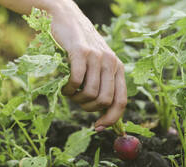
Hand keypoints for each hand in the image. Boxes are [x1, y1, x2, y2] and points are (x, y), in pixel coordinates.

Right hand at [48, 1, 126, 130]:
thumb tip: (103, 115)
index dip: (111, 119)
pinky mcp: (81, 52)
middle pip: (104, 101)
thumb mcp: (98, 66)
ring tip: (70, 92)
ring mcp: (97, 57)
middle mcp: (111, 63)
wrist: (67, 19)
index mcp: (118, 69)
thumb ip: (103, 85)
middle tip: (78, 102)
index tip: (99, 127)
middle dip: (89, 109)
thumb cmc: (81, 49)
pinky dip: (68, 90)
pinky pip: (76, 81)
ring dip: (76, 99)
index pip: (121, 101)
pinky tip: (64, 87)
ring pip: (90, 94)